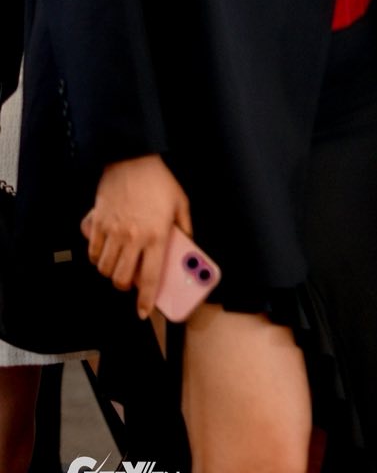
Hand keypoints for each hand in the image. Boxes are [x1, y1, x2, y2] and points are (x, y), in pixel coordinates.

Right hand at [81, 155, 190, 318]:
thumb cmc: (159, 182)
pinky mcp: (97, 223)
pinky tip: (106, 253)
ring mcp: (112, 231)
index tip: (143, 312)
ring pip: (103, 268)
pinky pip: (92, 251)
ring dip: (110, 272)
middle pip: (120, 278)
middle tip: (130, 282)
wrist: (131, 160)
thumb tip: (188, 247)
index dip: (146, 299)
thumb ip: (185, 228)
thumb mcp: (181, 205)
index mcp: (156, 236)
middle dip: (124, 286)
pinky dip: (97, 258)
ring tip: (119, 266)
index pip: (149, 277)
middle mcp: (132, 237)